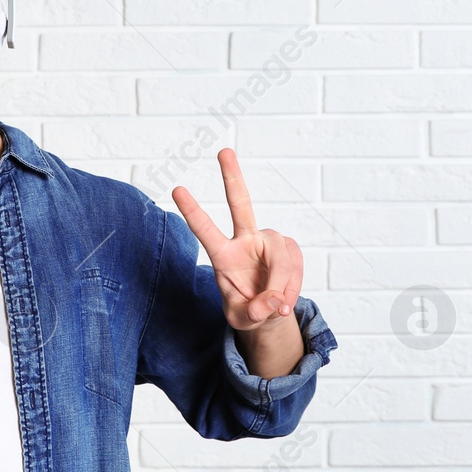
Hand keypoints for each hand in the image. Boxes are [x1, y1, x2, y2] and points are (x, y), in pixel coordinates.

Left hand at [172, 148, 303, 335]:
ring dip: (281, 285)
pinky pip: (296, 267)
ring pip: (280, 256)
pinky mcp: (290, 248)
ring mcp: (269, 242)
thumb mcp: (243, 321)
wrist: (269, 312)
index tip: (176, 188)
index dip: (192, 211)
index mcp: (223, 255)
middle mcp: (245, 240)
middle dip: (232, 177)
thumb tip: (272, 300)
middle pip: (241, 204)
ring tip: (277, 307)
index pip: (206, 231)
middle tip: (223, 150)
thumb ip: (252, 313)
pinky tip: (285, 300)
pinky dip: (293, 288)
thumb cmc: (247, 310)